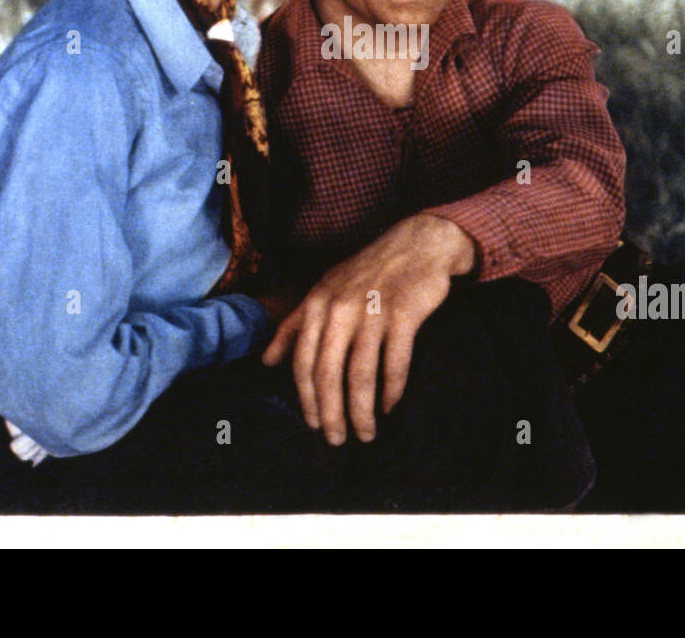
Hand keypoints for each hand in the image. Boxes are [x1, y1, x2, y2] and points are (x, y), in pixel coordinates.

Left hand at [262, 214, 476, 445]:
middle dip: (330, 413)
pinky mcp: (404, 314)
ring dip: (362, 411)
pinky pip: (395, 362)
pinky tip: (391, 407)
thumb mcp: (323, 290)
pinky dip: (393, 390)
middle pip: (328, 373)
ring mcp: (373, 312)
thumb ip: (294, 325)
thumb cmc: (367, 272)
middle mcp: (340, 309)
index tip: (313, 424)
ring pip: (361, 374)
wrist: (416, 244)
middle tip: (336, 440)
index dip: (306, 398)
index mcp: (317, 304)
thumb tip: (267, 361)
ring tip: (366, 433)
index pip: (303, 361)